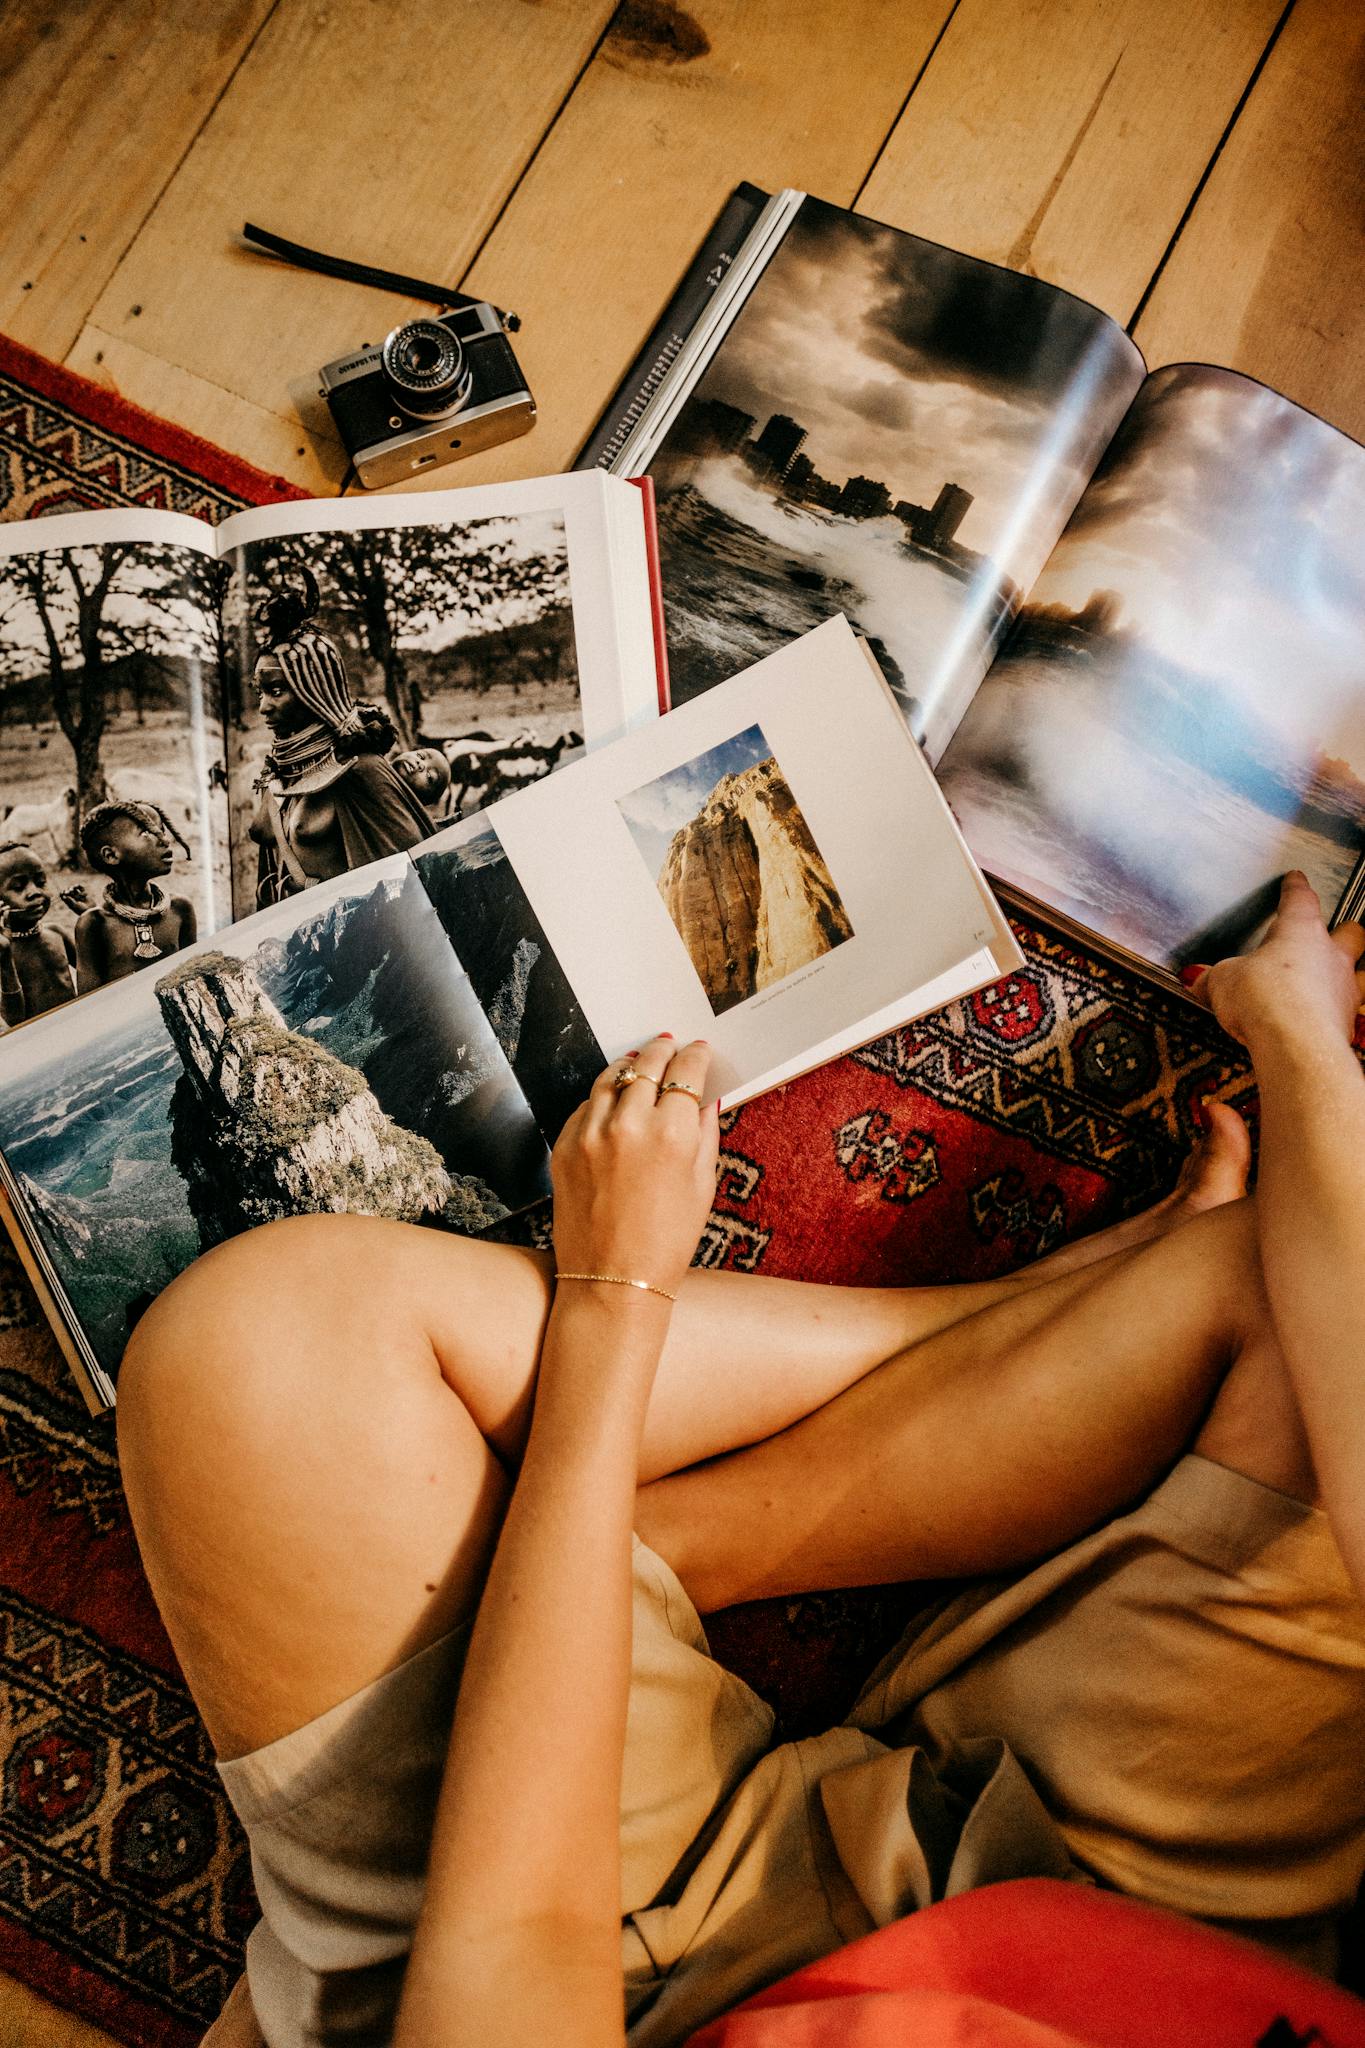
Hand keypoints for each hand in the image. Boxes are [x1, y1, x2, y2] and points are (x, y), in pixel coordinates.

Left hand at [59, 883, 94, 915]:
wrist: (91, 911)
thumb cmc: (82, 910)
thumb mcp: (74, 906)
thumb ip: (69, 901)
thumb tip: (63, 896)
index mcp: (68, 902)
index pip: (63, 896)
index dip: (62, 893)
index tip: (64, 892)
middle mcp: (73, 899)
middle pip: (68, 891)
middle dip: (69, 890)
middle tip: (71, 892)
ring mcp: (78, 896)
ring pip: (74, 889)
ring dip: (73, 887)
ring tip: (75, 888)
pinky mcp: (84, 894)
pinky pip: (81, 888)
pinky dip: (81, 888)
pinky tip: (82, 890)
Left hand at [551, 1034, 719, 1299]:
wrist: (612, 1280)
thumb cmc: (666, 1241)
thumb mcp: (702, 1186)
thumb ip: (704, 1134)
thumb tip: (703, 1099)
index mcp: (672, 1133)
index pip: (686, 1073)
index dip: (695, 1057)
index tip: (698, 1051)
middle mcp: (629, 1125)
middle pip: (646, 1066)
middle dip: (662, 1051)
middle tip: (668, 1045)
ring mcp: (591, 1134)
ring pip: (610, 1078)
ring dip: (628, 1066)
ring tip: (638, 1062)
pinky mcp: (564, 1146)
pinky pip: (585, 1106)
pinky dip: (602, 1098)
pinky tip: (612, 1100)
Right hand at [1191, 871, 1364, 1053]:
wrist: (1295, 1044)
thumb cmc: (1267, 1000)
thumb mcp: (1224, 982)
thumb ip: (1216, 978)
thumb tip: (1202, 980)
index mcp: (1300, 931)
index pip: (1300, 899)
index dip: (1296, 888)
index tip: (1296, 880)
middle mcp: (1330, 956)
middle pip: (1351, 932)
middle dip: (1344, 932)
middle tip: (1334, 933)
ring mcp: (1344, 991)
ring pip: (1360, 974)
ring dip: (1349, 977)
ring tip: (1333, 983)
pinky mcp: (1347, 1025)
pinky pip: (1347, 1014)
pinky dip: (1334, 1015)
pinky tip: (1318, 1023)